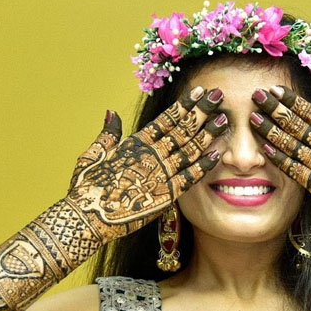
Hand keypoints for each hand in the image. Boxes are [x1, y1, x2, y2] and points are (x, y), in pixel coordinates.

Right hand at [66, 86, 227, 242]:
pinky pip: (189, 178)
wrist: (87, 218)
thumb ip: (107, 134)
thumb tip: (112, 112)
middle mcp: (150, 155)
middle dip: (201, 112)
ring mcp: (159, 174)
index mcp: (134, 144)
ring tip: (224, 120)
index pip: (165, 119)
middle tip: (219, 96)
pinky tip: (217, 154)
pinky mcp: (165, 195)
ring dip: (207, 135)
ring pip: (189, 150)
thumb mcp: (92, 156)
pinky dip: (203, 166)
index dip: (184, 105)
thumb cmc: (86, 189)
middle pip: (181, 130)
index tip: (199, 91)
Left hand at [250, 85, 310, 231]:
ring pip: (292, 144)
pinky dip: (279, 158)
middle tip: (257, 95)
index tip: (277, 89)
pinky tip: (264, 148)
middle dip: (276, 109)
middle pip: (298, 124)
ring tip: (254, 117)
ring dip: (271, 130)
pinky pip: (294, 170)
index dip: (293, 100)